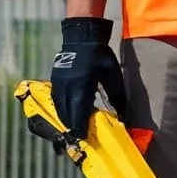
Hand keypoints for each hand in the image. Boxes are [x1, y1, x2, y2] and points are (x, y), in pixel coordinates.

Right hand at [50, 18, 126, 138]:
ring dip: (66, 121)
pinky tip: (70, 116)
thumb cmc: (100, 56)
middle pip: (66, 115)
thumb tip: (122, 113)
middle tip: (80, 139)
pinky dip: (62, 112)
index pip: (78, 112)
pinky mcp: (54, 83)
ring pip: (59, 110)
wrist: (81, 38)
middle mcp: (66, 88)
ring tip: (75, 131)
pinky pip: (56, 103)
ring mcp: (57, 86)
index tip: (82, 139)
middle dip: (72, 128)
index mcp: (81, 86)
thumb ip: (117, 94)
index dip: (80, 127)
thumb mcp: (113, 73)